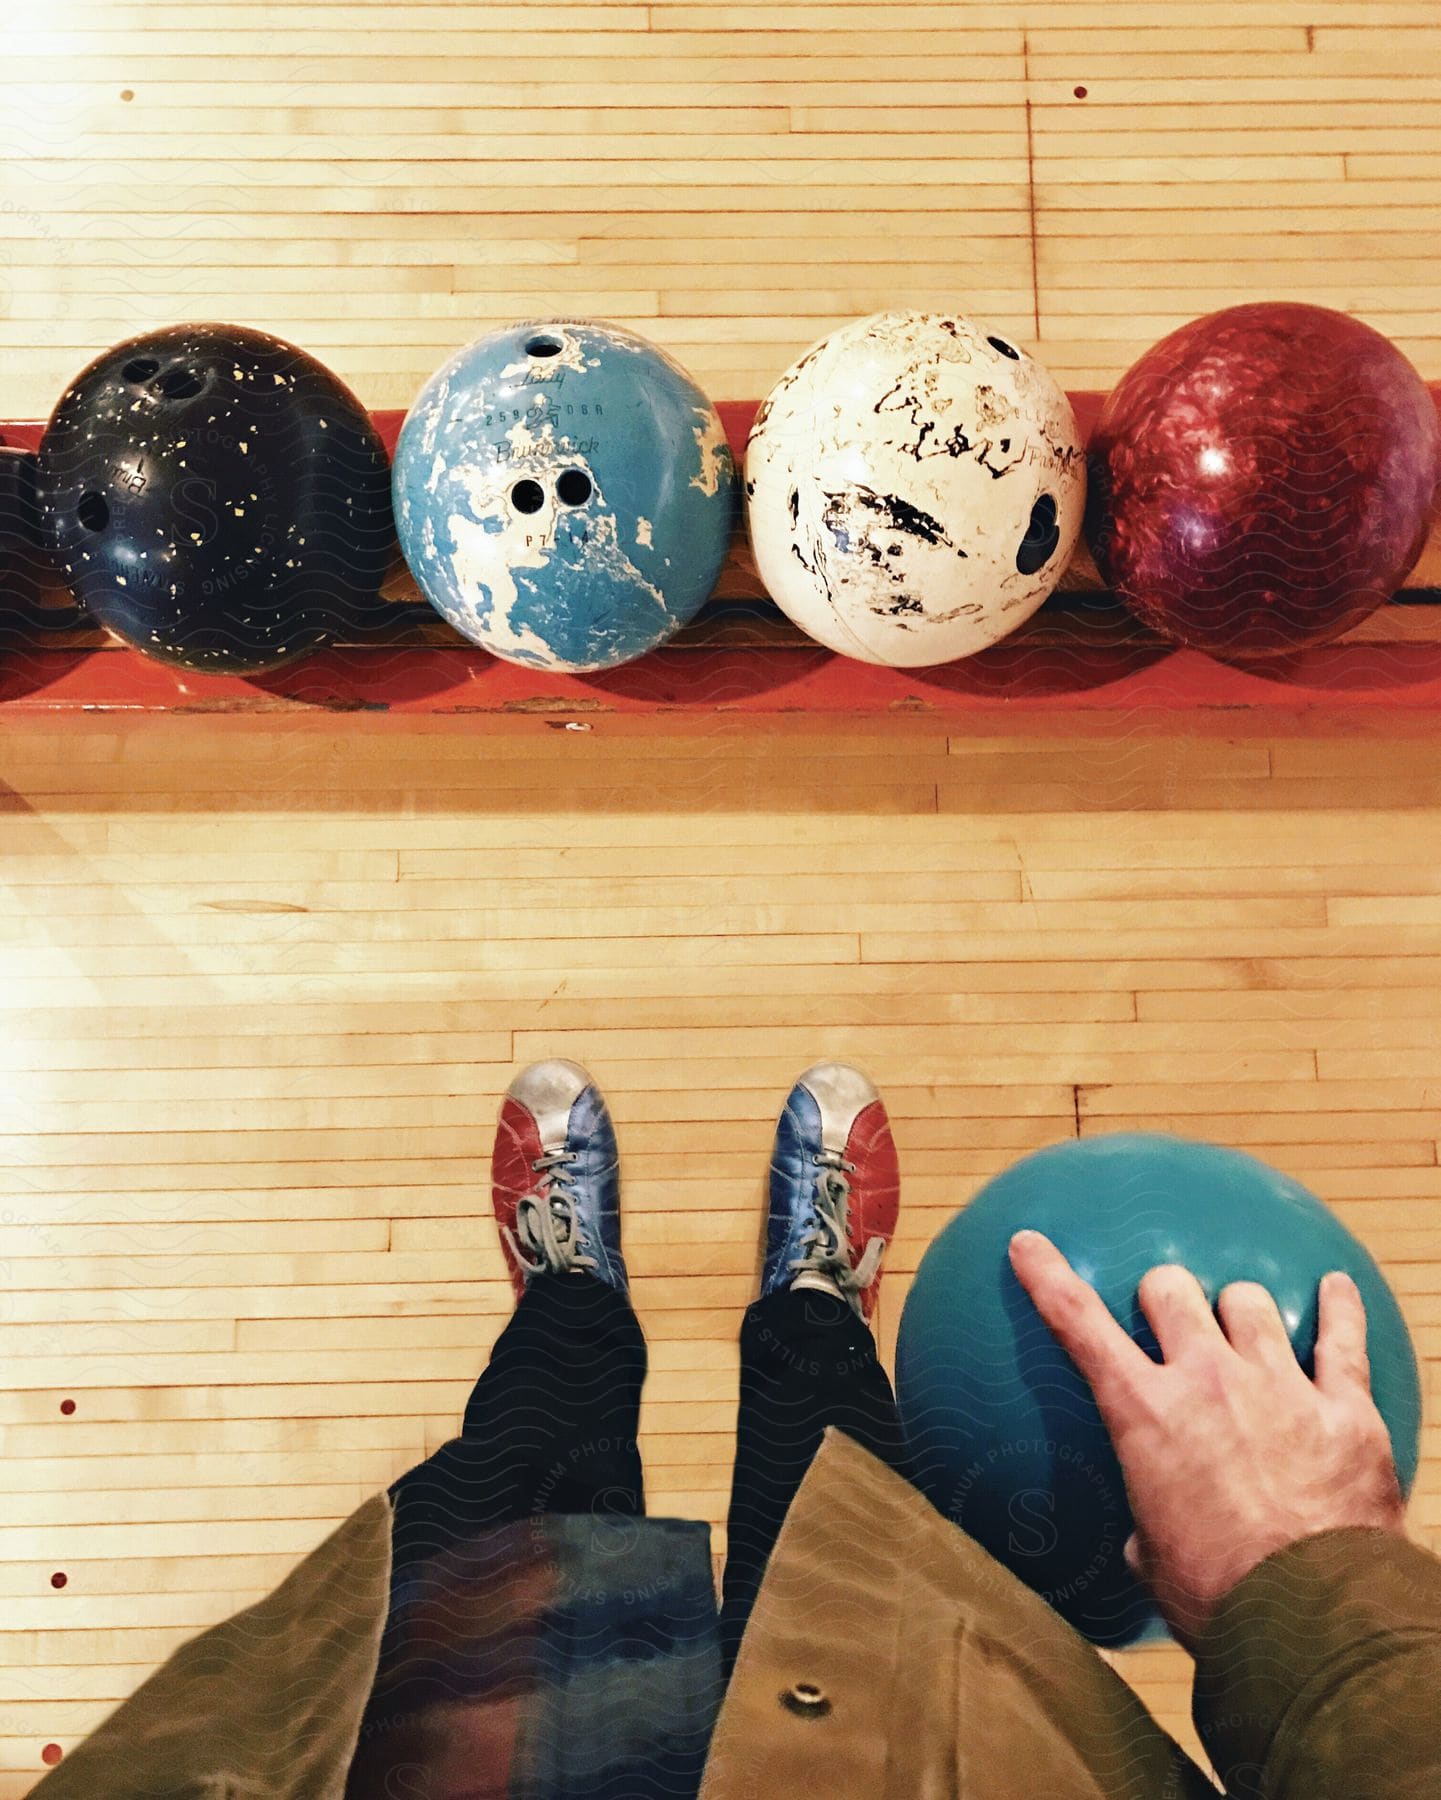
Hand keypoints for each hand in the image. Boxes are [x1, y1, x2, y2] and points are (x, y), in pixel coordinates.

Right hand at [1007, 1230, 1407, 1647]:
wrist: (1309, 1620)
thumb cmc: (1218, 1600)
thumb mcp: (1151, 1562)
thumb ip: (1145, 1527)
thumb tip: (1142, 1538)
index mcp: (1145, 1415)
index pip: (1079, 1324)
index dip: (1048, 1276)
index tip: (1028, 1243)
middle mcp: (1207, 1381)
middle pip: (1172, 1291)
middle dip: (1163, 1294)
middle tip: (1167, 1314)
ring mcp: (1279, 1386)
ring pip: (1250, 1302)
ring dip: (1240, 1309)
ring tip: (1245, 1321)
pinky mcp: (1345, 1408)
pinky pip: (1342, 1338)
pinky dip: (1338, 1308)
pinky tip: (1335, 1288)